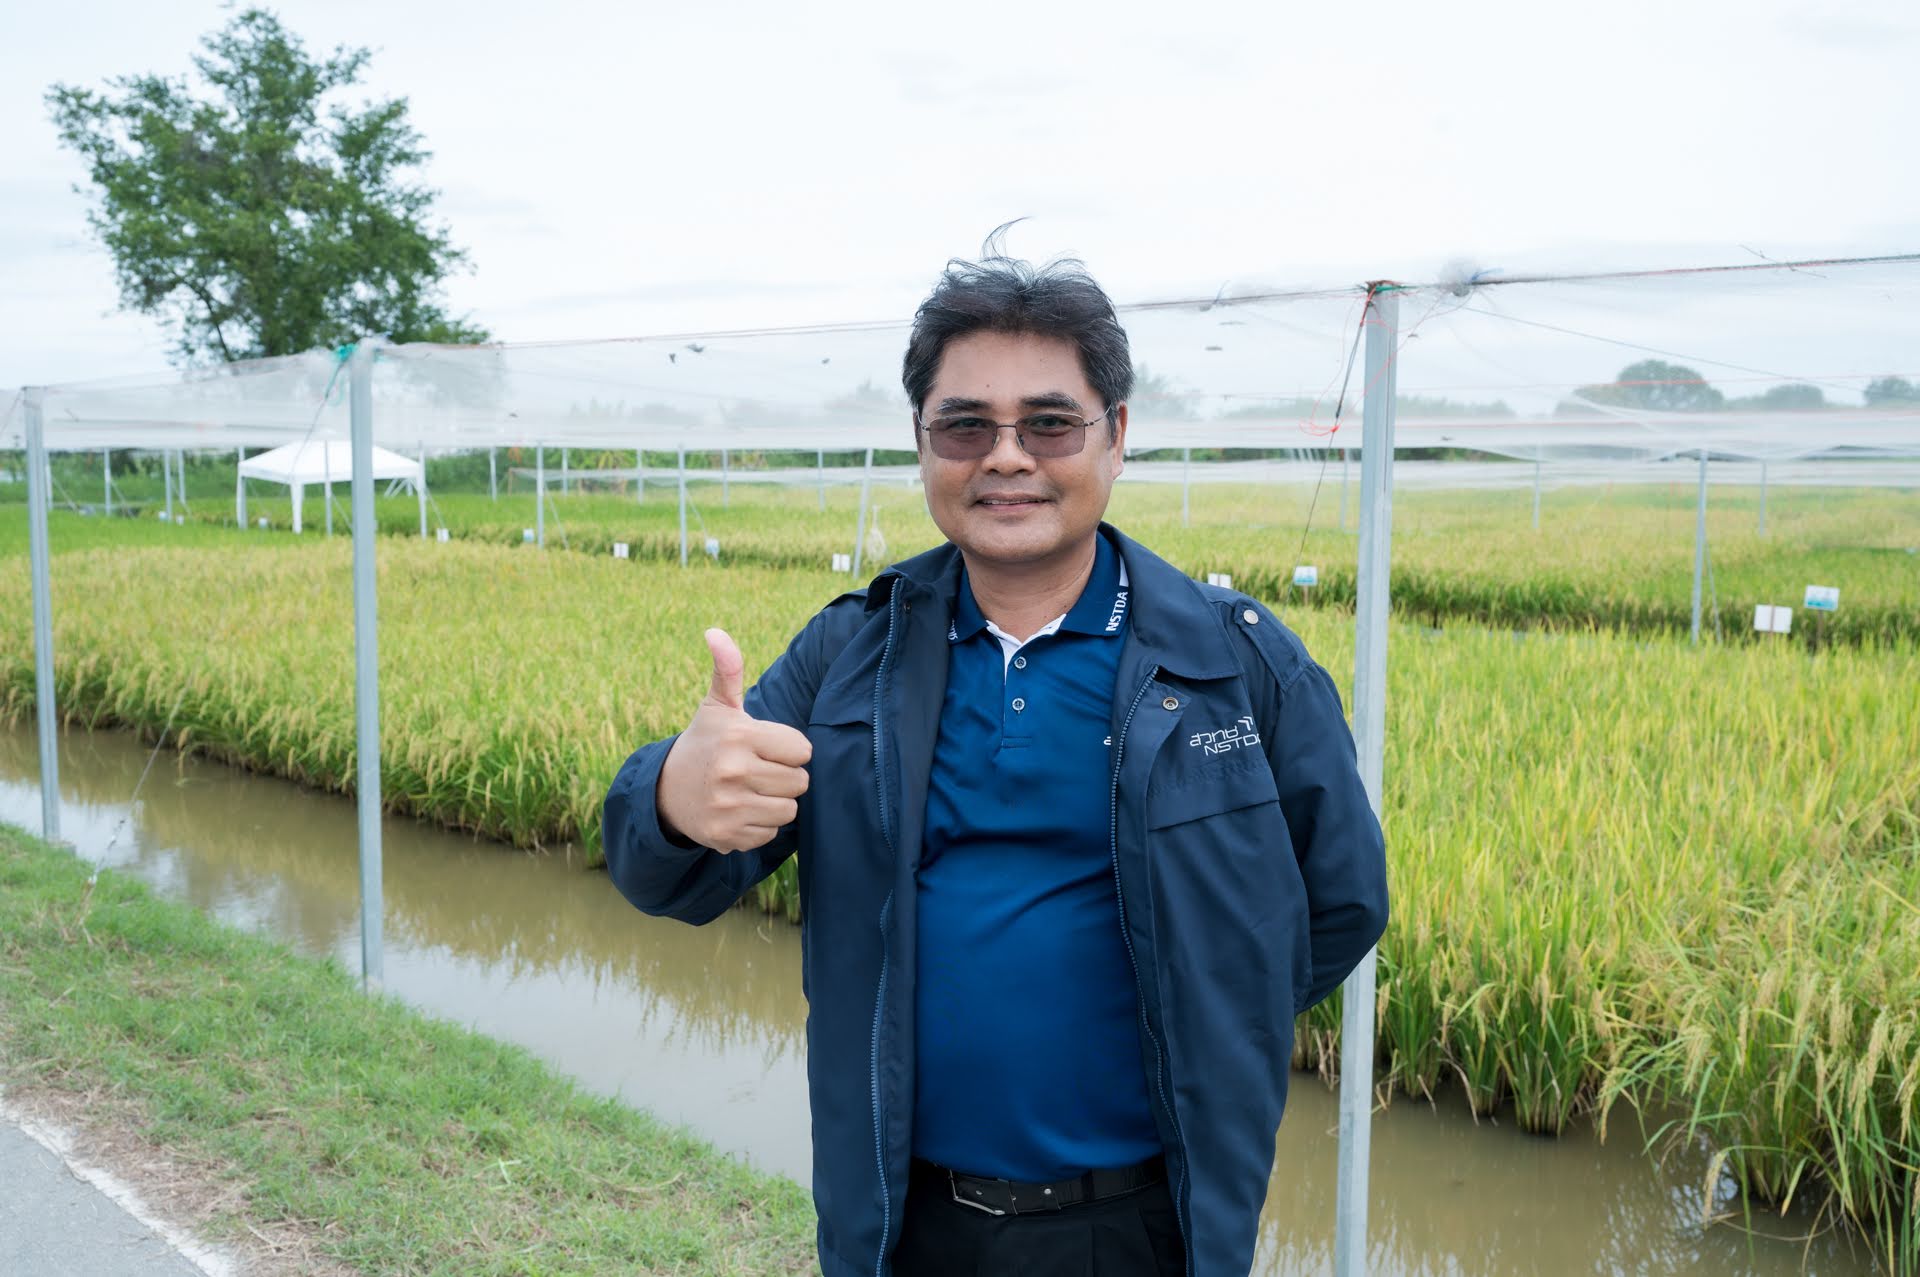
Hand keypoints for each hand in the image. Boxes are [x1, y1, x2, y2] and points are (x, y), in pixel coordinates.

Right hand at [655, 628, 812, 851]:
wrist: (666, 791)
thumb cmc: (705, 743)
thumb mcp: (717, 706)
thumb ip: (728, 669)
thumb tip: (715, 632)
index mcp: (739, 736)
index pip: (803, 751)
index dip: (789, 749)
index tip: (767, 748)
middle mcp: (732, 772)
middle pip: (800, 782)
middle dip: (785, 776)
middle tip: (760, 770)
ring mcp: (728, 807)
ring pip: (789, 810)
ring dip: (776, 802)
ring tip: (752, 790)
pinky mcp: (726, 836)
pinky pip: (770, 833)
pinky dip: (760, 825)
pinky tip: (740, 810)